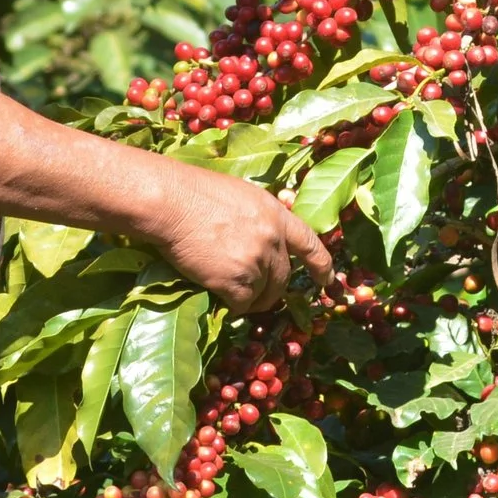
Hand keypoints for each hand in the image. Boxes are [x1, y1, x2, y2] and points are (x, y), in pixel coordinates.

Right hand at [140, 160, 333, 311]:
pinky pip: (243, 304)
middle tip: (256, 295)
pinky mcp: (235, 281)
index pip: (310, 243)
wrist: (171, 202)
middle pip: (283, 276)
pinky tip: (219, 297)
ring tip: (231, 293)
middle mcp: (273, 238)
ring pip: (263, 294)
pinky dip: (233, 306)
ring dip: (250, 299)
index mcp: (277, 213)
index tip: (326, 280)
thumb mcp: (241, 196)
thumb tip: (262, 239)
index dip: (321, 265)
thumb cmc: (195, 192)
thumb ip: (259, 218)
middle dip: (273, 289)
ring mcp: (256, 261)